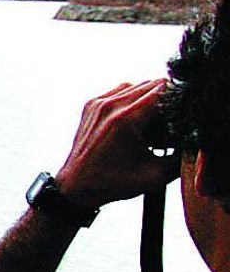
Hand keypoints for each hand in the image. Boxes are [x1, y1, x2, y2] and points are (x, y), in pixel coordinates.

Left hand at [54, 78, 178, 208]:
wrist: (75, 187)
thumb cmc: (112, 183)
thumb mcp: (156, 175)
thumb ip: (182, 156)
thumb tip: (194, 139)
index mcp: (126, 119)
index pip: (164, 89)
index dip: (178, 99)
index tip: (181, 114)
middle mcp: (110, 106)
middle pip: (151, 84)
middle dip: (165, 100)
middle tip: (168, 121)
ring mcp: (98, 103)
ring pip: (136, 85)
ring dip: (148, 98)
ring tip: (151, 122)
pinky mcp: (91, 104)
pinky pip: (120, 90)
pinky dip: (131, 99)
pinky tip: (135, 119)